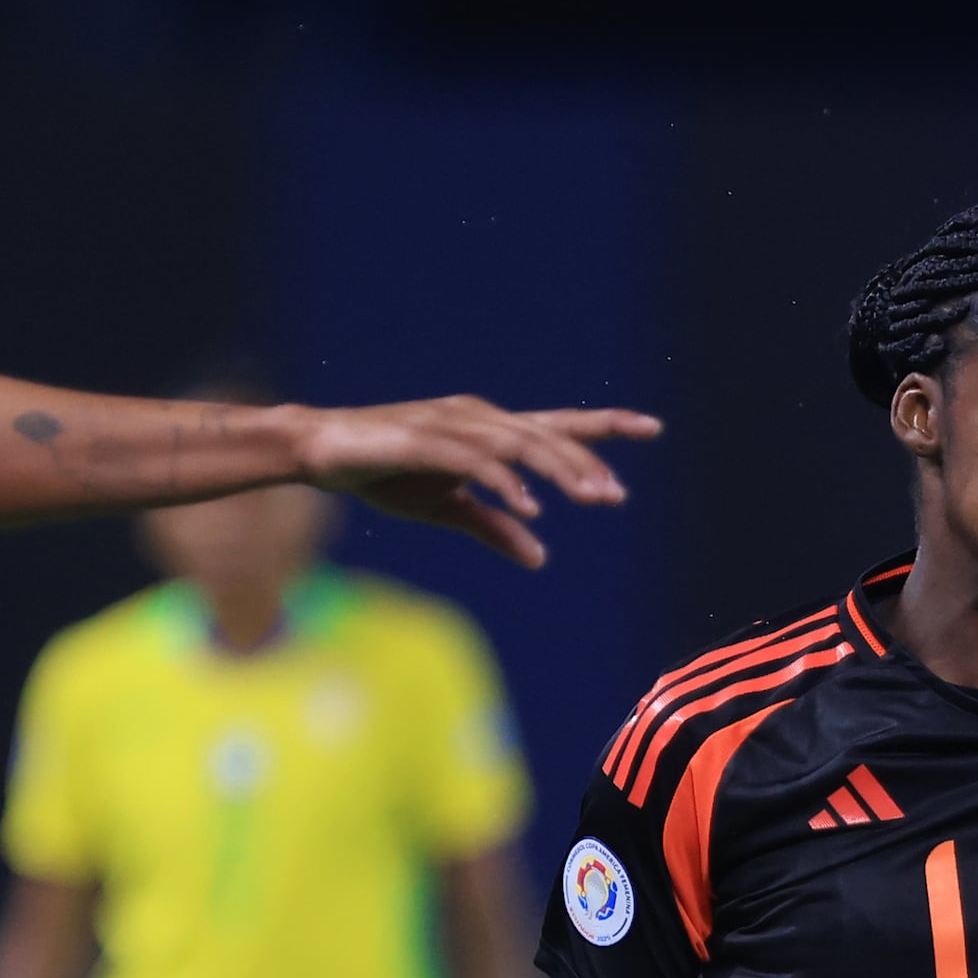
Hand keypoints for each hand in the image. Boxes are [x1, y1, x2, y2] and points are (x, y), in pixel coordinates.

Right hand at [291, 399, 660, 570]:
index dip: (606, 426)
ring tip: (593, 498)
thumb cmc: (385, 474)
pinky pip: (477, 462)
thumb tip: (541, 557)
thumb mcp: (447, 510)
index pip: (559, 426)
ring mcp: (454, 425)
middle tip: (617, 498)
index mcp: (491, 433)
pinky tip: (531, 507)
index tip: (653, 428)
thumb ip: (495, 528)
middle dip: (586, 466)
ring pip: (521, 444)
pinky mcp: (427, 439)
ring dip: (559, 472)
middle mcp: (480, 419)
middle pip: (548, 437)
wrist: (324, 452)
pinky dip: (507, 483)